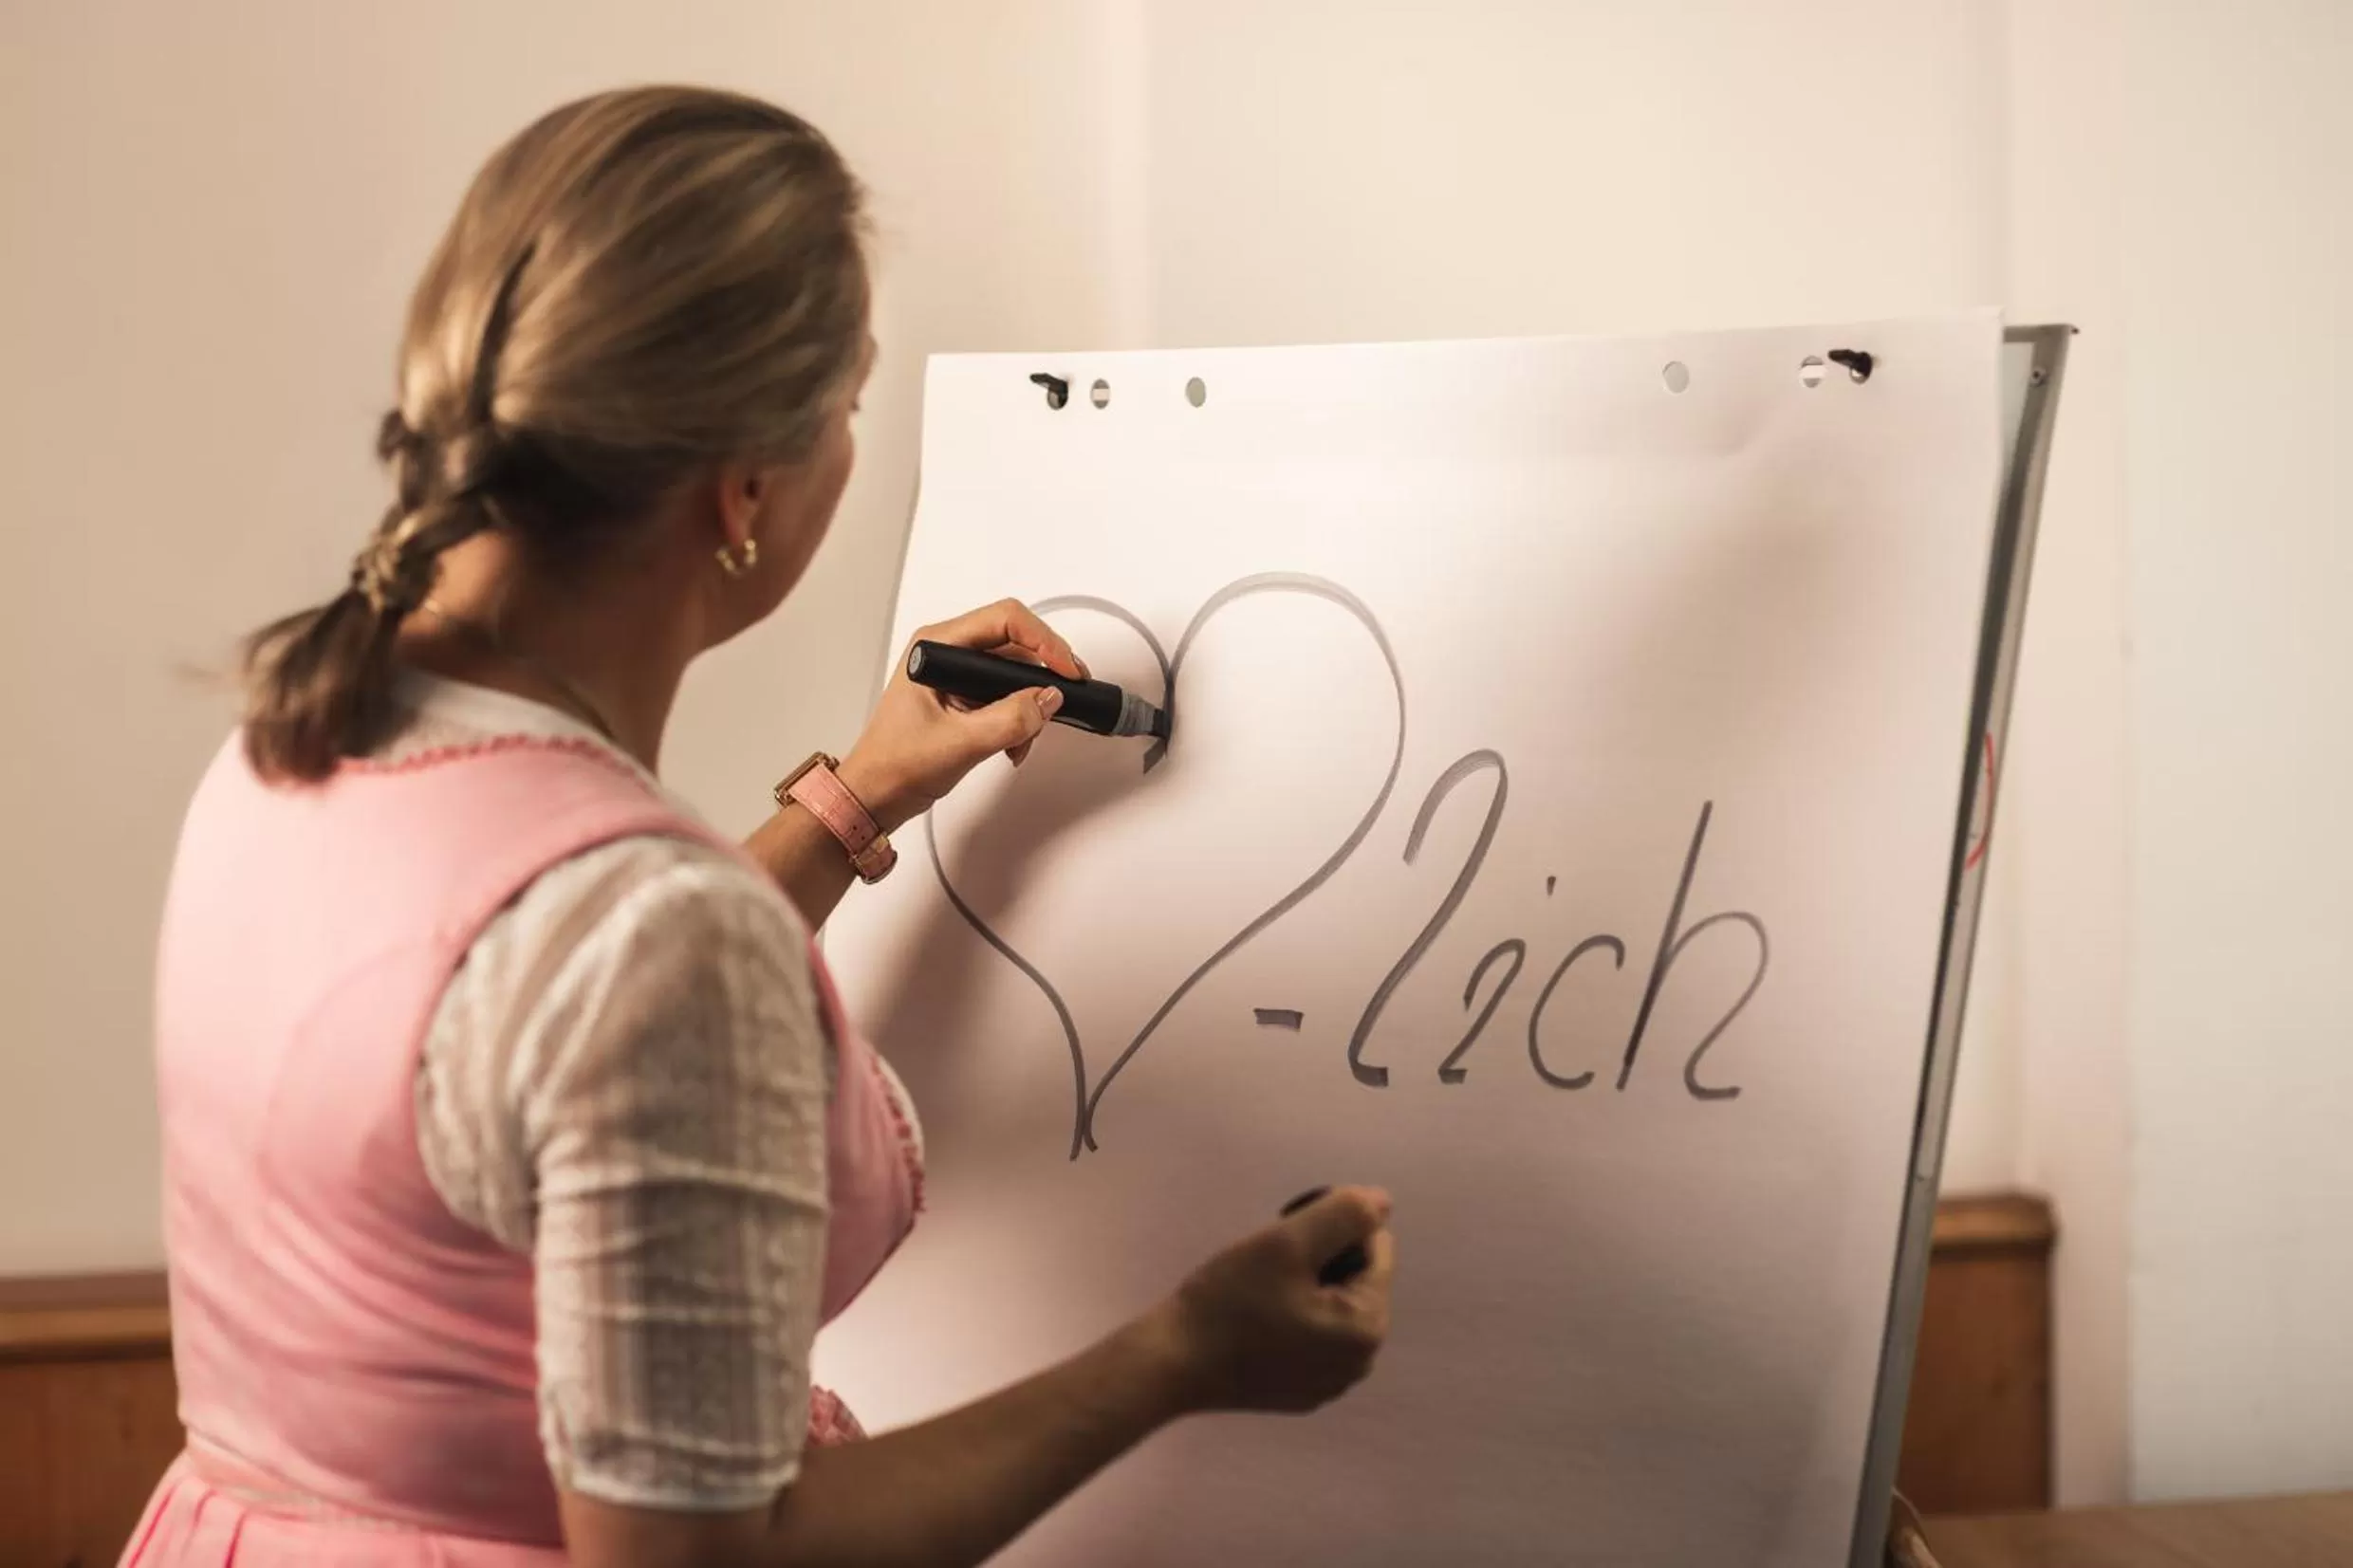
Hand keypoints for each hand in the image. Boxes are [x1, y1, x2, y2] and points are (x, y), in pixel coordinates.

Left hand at [837, 598, 1086, 831]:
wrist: (876, 795)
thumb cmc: (894, 765)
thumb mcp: (960, 743)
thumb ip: (1010, 719)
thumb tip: (1049, 699)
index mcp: (936, 648)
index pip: (1004, 620)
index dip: (1043, 642)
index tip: (1066, 672)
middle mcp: (947, 654)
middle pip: (1015, 643)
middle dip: (1044, 674)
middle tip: (1069, 695)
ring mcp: (957, 675)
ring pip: (1015, 673)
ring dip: (1032, 704)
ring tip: (1027, 737)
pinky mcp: (965, 697)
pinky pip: (1008, 695)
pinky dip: (1021, 718)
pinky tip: (1015, 744)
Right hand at [1149, 1186, 1394, 1414]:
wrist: (1172, 1364)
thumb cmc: (1230, 1302)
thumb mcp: (1285, 1243)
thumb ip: (1342, 1215)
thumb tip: (1382, 1201)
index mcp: (1367, 1328)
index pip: (1374, 1250)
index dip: (1332, 1231)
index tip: (1287, 1242)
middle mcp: (1360, 1363)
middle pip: (1356, 1282)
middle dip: (1321, 1263)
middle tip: (1270, 1267)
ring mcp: (1331, 1384)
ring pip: (1333, 1308)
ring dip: (1306, 1290)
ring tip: (1260, 1294)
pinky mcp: (1303, 1394)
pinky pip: (1314, 1339)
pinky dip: (1294, 1321)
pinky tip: (1256, 1324)